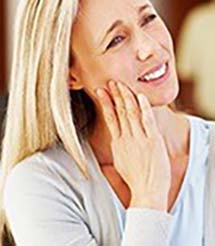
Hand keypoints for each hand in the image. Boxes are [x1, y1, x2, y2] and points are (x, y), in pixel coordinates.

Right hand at [95, 80, 170, 210]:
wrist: (147, 192)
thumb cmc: (135, 179)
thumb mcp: (120, 162)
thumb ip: (118, 147)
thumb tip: (115, 138)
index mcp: (118, 143)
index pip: (110, 118)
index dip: (106, 103)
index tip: (102, 91)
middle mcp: (126, 138)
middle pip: (119, 111)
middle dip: (115, 94)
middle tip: (111, 81)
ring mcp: (139, 139)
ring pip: (131, 112)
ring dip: (126, 96)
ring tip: (121, 84)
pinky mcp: (153, 141)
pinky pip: (147, 120)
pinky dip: (143, 107)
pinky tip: (140, 96)